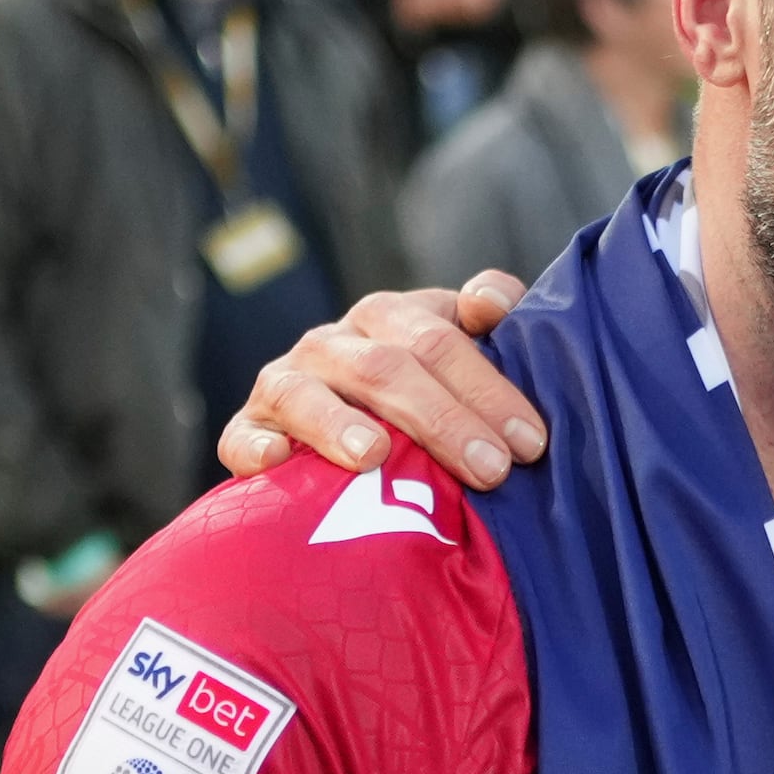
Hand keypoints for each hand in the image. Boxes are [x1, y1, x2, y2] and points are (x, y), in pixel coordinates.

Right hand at [222, 271, 544, 490]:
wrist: (335, 445)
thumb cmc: (423, 406)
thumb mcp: (460, 363)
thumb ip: (488, 331)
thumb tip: (493, 303)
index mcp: (393, 319)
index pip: (440, 336)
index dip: (486, 384)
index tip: (531, 439)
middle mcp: (337, 342)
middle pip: (387, 368)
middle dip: (443, 419)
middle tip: (492, 470)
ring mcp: (287, 383)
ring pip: (307, 393)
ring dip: (339, 423)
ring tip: (375, 455)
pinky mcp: (248, 429)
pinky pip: (242, 435)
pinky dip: (256, 446)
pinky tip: (276, 460)